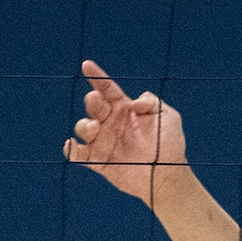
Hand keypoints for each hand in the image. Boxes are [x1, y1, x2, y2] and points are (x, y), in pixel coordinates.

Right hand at [63, 59, 187, 205]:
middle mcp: (110, 122)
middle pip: (93, 106)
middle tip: (96, 99)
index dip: (97, 77)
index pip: (107, 89)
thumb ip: (152, 103)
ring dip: (84, 125)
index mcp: (124, 109)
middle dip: (92, 101)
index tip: (87, 65)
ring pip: (83, 127)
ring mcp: (102, 141)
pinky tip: (73, 145)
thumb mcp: (168, 117)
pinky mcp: (98, 161)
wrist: (167, 175)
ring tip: (96, 128)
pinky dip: (71, 149)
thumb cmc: (169, 144)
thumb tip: (133, 104)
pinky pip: (78, 154)